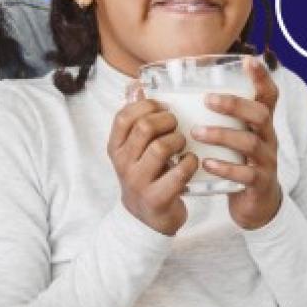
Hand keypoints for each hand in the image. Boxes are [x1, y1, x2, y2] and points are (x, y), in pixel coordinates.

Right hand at [108, 94, 198, 235]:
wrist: (144, 220)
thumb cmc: (145, 175)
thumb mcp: (133, 149)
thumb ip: (135, 120)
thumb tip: (136, 86)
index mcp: (115, 147)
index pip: (124, 116)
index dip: (147, 105)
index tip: (163, 107)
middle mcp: (123, 163)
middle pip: (145, 128)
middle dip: (168, 121)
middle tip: (177, 125)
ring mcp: (138, 182)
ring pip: (161, 147)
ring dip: (179, 141)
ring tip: (183, 144)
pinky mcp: (157, 198)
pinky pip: (179, 173)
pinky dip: (190, 163)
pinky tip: (191, 161)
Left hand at [192, 57, 281, 229]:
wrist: (254, 204)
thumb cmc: (235, 161)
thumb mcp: (231, 135)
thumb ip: (214, 116)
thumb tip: (170, 94)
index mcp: (260, 123)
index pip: (268, 95)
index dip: (262, 78)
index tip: (248, 60)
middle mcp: (267, 138)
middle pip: (260, 114)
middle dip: (234, 104)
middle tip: (207, 100)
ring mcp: (265, 161)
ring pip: (250, 143)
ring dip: (223, 135)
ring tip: (196, 132)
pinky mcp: (259, 183)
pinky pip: (246, 174)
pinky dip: (226, 168)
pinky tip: (207, 163)